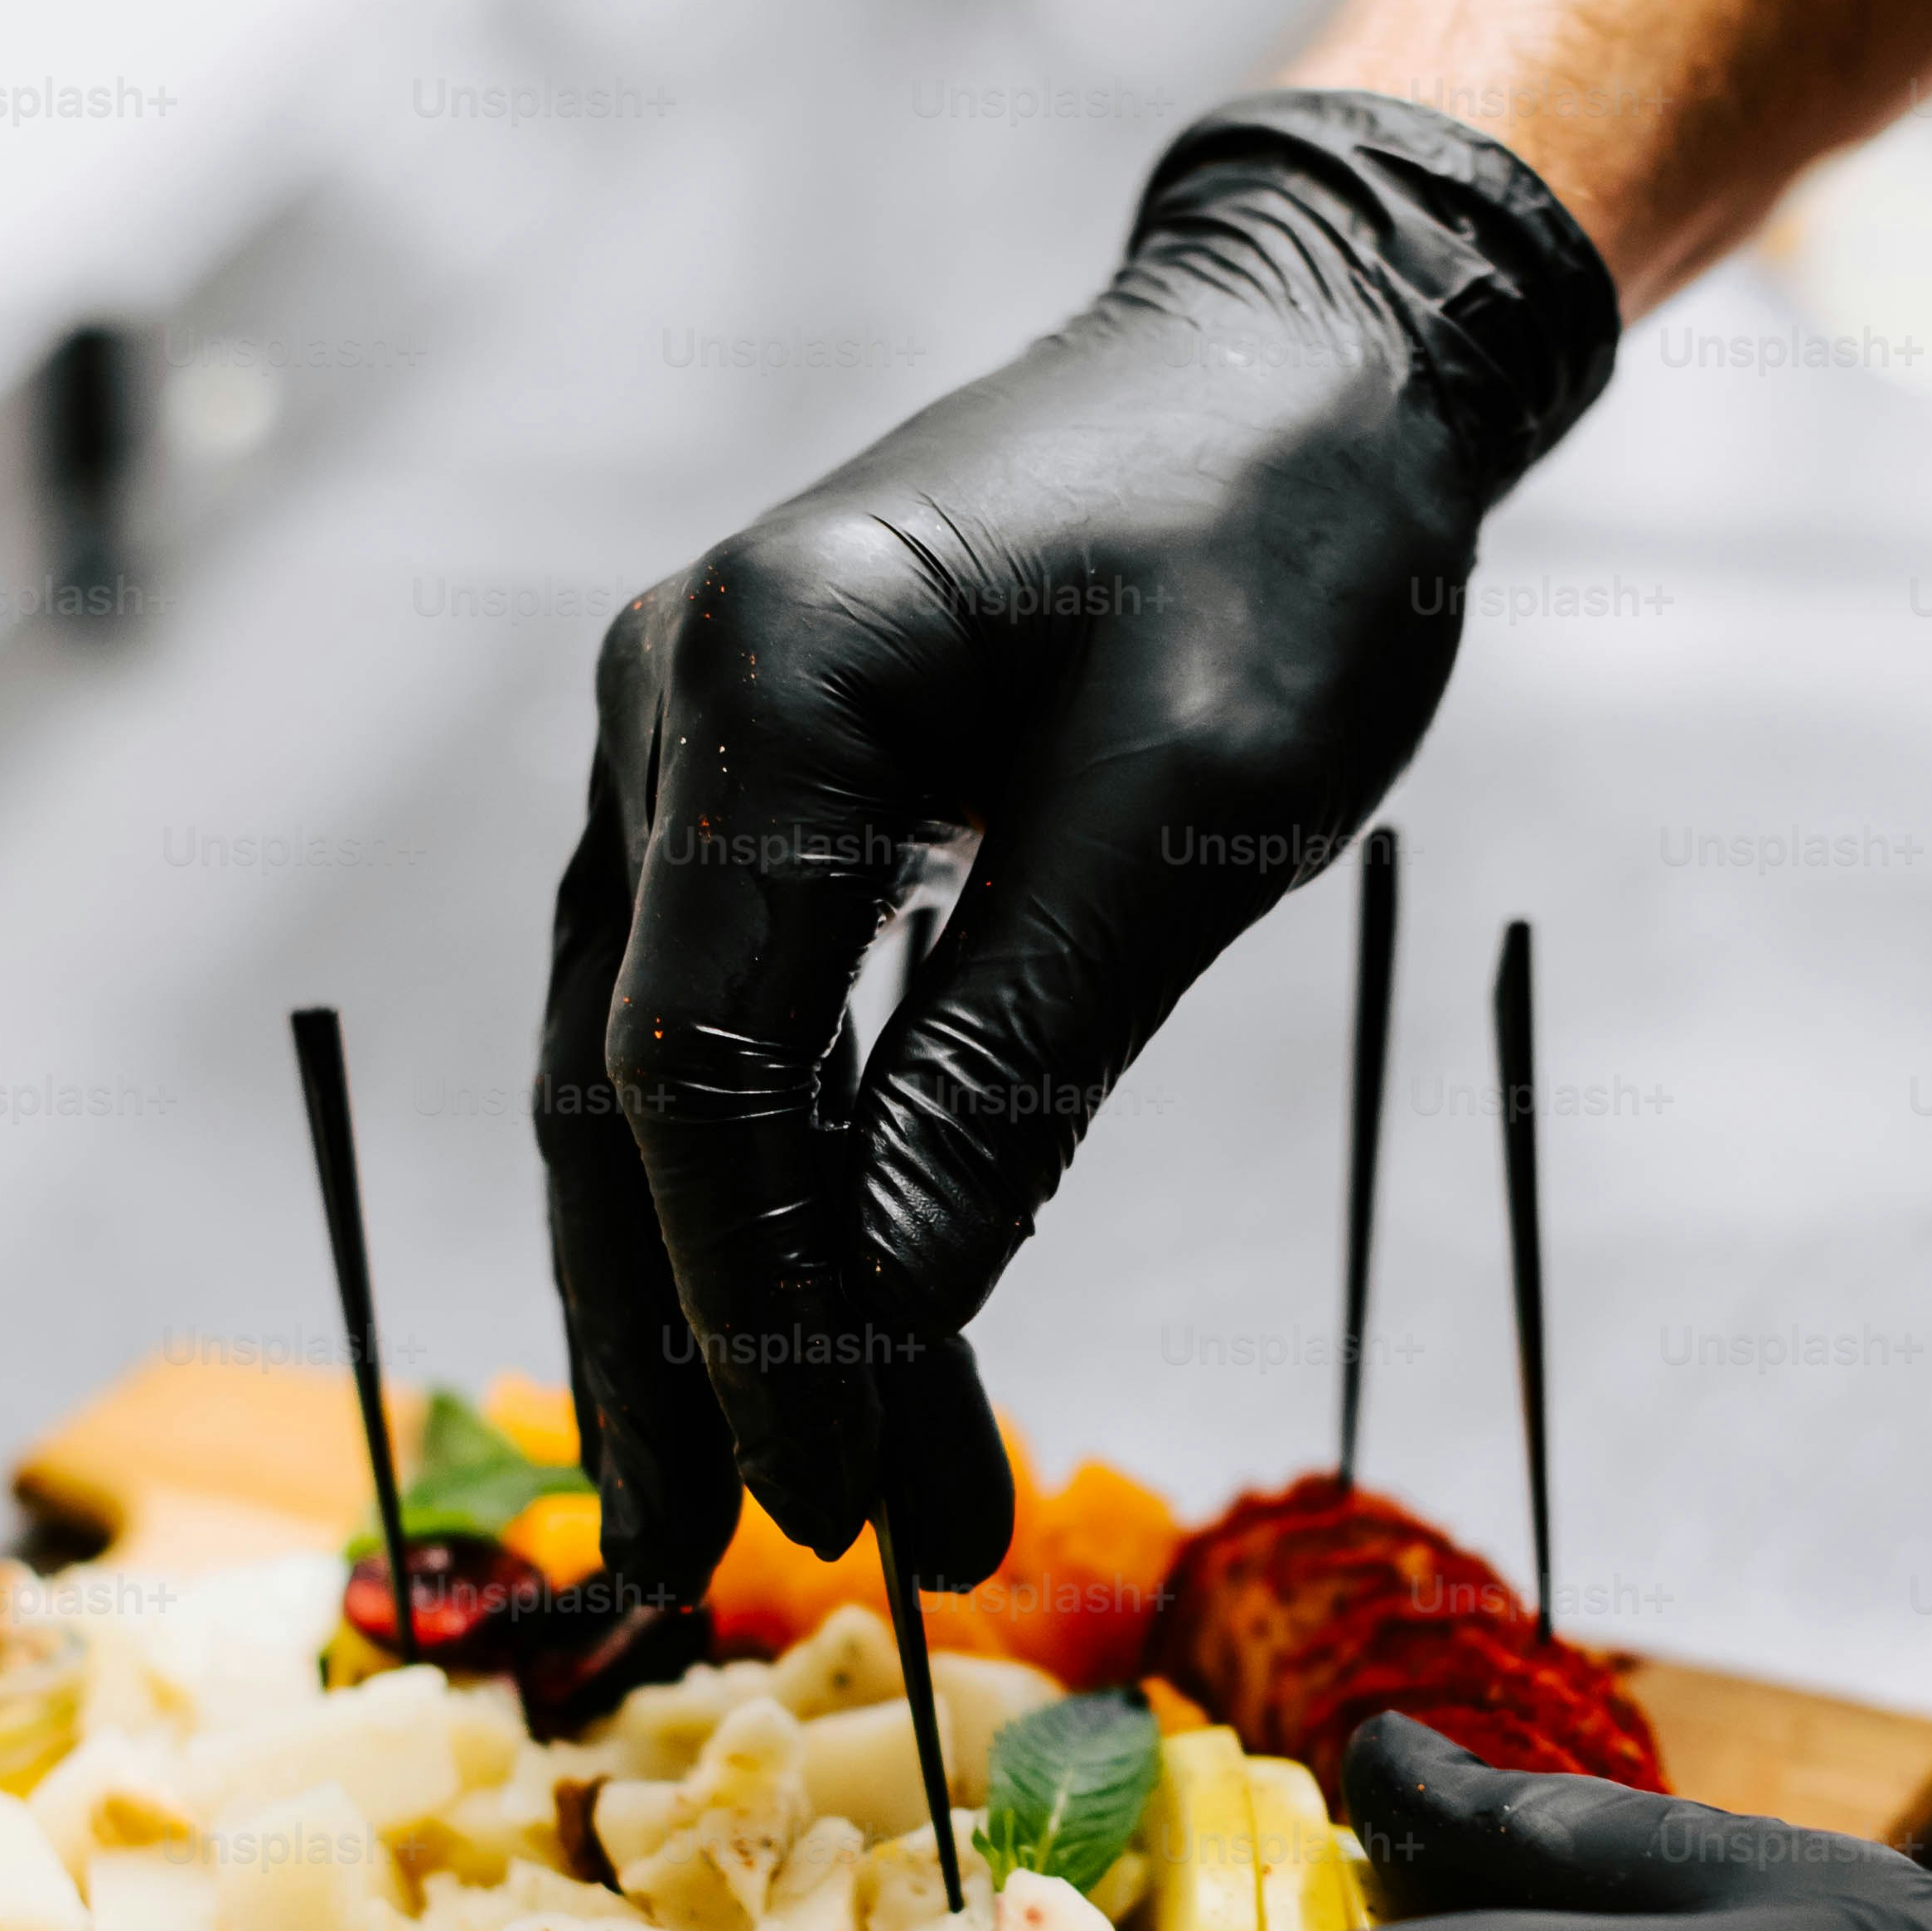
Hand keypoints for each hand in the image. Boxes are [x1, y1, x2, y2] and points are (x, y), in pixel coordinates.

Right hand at [535, 92, 1622, 1595]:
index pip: (694, 1067)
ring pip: (660, 1086)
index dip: (748, 1304)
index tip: (814, 1494)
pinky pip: (740, 1030)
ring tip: (783, 1516)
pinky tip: (844, 1337)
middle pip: (623, 1093)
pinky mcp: (762, 795)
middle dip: (675, 1347)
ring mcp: (694, 748)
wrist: (1308, 360)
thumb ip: (1010, 1065)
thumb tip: (874, 1321)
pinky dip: (793, 1191)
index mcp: (761, 681)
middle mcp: (671, 708)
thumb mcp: (1185, 823)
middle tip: (703, 1570)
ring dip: (724, 1299)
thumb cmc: (1281, 552)